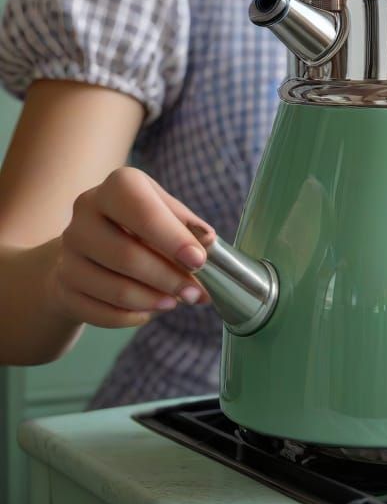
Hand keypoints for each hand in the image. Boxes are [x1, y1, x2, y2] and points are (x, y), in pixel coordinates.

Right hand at [49, 167, 215, 328]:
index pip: (144, 212)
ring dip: (154, 300)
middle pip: (128, 255)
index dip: (173, 238)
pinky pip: (101, 312)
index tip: (199, 260)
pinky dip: (133, 316)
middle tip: (197, 293)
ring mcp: (68, 251)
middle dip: (169, 278)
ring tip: (178, 301)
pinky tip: (151, 310)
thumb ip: (188, 226)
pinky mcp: (62, 286)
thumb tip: (207, 242)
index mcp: (116, 187)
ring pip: (115, 288)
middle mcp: (85, 213)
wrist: (89, 247)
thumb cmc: (140, 225)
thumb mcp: (166, 212)